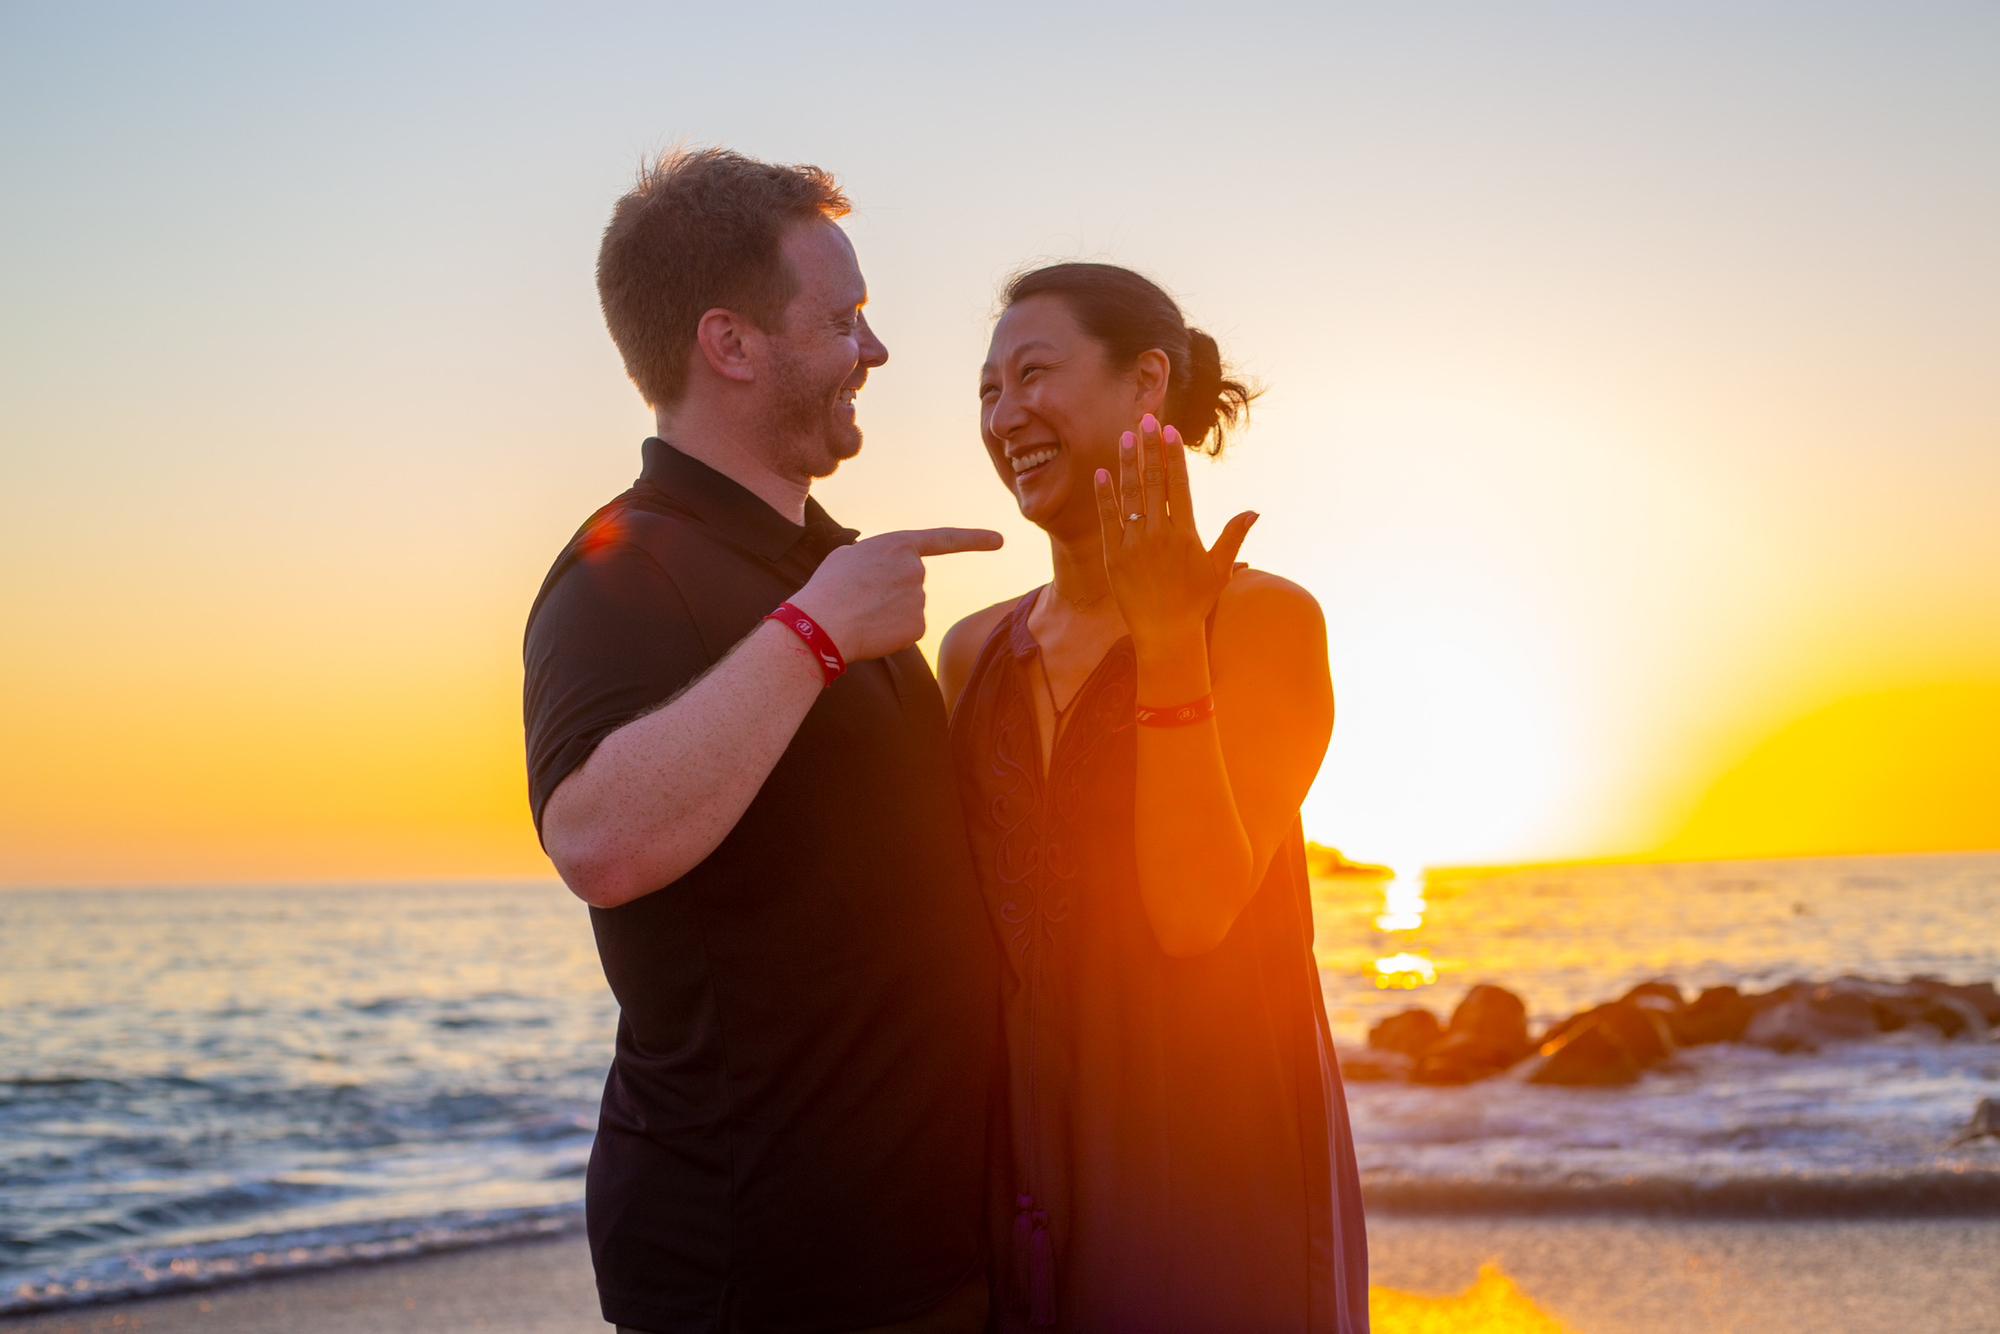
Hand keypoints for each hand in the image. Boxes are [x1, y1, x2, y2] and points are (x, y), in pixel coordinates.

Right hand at [791, 526, 1003, 661]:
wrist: (822, 622)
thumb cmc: (828, 587)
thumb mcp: (850, 556)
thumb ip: (878, 558)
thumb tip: (884, 572)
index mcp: (899, 545)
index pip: (944, 540)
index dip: (974, 539)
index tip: (1000, 540)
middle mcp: (916, 569)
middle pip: (912, 583)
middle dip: (891, 592)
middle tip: (859, 599)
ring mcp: (920, 599)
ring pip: (909, 608)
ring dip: (888, 613)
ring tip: (860, 613)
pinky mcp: (918, 627)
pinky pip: (908, 630)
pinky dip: (891, 633)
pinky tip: (872, 631)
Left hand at [1093, 414, 1255, 651]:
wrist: (1165, 634)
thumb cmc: (1196, 602)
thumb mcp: (1219, 569)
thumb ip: (1233, 536)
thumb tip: (1253, 511)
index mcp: (1185, 534)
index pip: (1178, 485)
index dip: (1173, 456)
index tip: (1170, 432)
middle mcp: (1159, 534)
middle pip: (1153, 482)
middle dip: (1150, 449)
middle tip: (1146, 421)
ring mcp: (1134, 544)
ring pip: (1130, 496)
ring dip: (1127, 464)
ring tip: (1126, 437)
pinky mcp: (1114, 556)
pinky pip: (1108, 519)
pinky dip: (1104, 496)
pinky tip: (1102, 473)